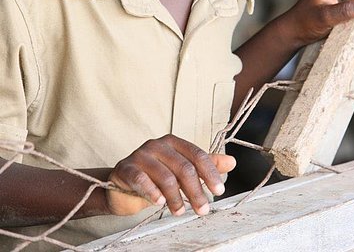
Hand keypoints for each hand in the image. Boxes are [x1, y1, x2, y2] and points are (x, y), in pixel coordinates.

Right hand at [105, 135, 235, 216]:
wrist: (122, 185)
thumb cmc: (155, 176)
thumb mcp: (181, 170)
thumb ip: (205, 165)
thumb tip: (232, 162)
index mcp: (173, 142)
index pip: (197, 155)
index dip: (210, 173)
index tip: (219, 191)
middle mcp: (157, 145)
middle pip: (183, 167)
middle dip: (196, 191)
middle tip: (203, 210)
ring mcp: (140, 155)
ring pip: (165, 176)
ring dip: (176, 198)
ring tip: (180, 212)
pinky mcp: (126, 168)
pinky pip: (141, 179)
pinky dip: (153, 192)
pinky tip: (160, 203)